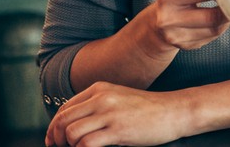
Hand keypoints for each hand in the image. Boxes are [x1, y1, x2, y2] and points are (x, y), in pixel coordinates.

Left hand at [45, 82, 189, 146]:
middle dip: (56, 139)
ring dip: (70, 146)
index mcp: (99, 89)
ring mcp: (109, 113)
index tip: (55, 141)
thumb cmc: (148, 109)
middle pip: (63, 120)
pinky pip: (86, 144)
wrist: (175, 111)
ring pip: (71, 133)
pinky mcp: (118, 130)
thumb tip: (72, 126)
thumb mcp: (119, 99)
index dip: (54, 127)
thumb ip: (97, 106)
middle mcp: (101, 98)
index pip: (64, 108)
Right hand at [148, 0, 228, 52]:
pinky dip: (220, 27)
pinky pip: (212, 37)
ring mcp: (177, 36)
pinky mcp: (187, 46)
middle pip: (212, 16)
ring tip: (229, 7)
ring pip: (215, 29)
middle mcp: (169, 19)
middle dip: (229, 6)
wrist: (159, 20)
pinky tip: (219, 18)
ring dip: (227, 18)